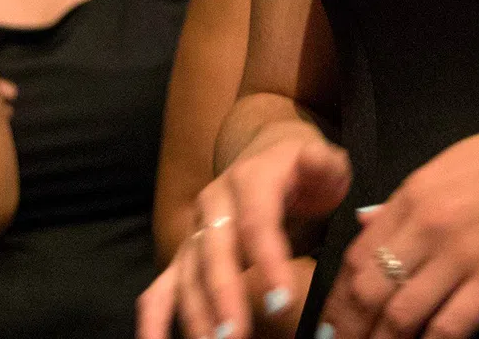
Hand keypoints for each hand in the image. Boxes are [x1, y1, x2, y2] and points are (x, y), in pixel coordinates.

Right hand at [139, 123, 351, 338]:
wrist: (268, 158)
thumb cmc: (303, 172)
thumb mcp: (324, 165)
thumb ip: (324, 165)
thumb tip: (317, 159)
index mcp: (250, 180)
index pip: (257, 222)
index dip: (267, 260)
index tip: (281, 300)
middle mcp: (214, 204)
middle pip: (215, 252)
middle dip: (223, 295)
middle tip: (236, 334)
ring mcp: (196, 231)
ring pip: (188, 273)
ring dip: (196, 313)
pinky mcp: (186, 255)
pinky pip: (163, 286)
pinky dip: (154, 317)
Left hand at [319, 91, 478, 338]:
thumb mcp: (452, 164)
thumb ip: (408, 200)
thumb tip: (367, 225)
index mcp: (414, 194)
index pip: (355, 256)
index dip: (338, 298)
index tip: (333, 323)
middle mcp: (428, 226)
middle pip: (368, 291)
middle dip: (350, 330)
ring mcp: (461, 255)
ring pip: (401, 317)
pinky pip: (448, 327)